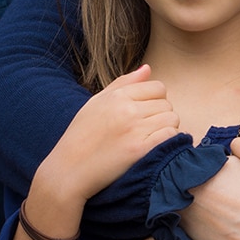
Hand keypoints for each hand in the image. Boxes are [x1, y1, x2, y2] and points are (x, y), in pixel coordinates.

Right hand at [34, 65, 179, 202]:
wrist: (67, 171)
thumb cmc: (80, 136)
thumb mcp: (96, 102)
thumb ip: (124, 83)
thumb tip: (148, 68)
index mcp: (117, 95)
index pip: (158, 87)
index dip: (156, 100)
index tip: (146, 114)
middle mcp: (128, 109)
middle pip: (166, 104)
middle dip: (161, 116)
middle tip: (147, 130)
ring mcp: (134, 129)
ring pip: (172, 120)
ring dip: (167, 129)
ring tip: (151, 139)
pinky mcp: (139, 150)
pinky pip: (170, 136)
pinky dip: (169, 142)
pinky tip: (155, 149)